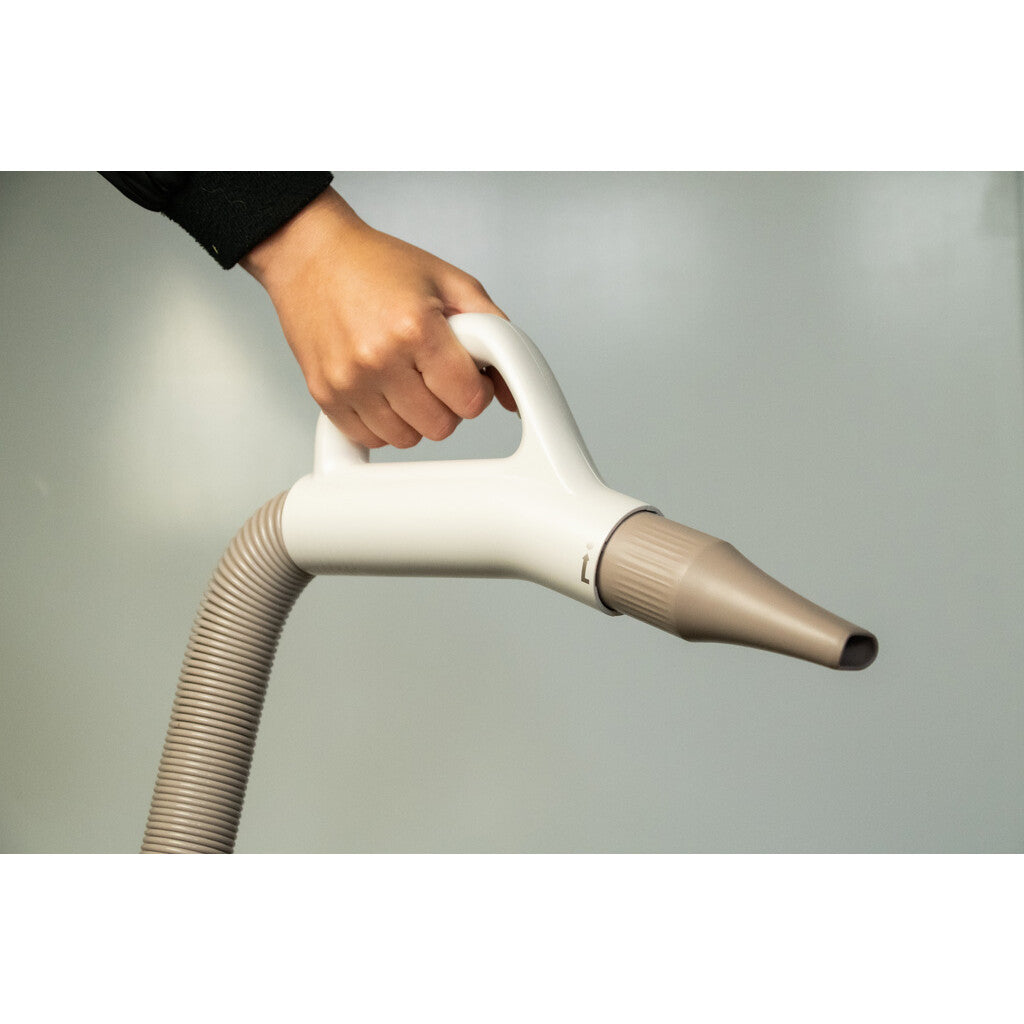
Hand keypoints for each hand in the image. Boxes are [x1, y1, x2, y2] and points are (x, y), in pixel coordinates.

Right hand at [241, 187, 515, 448]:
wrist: (310, 255)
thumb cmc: (376, 265)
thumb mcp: (449, 282)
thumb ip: (493, 331)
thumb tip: (511, 390)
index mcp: (415, 327)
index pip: (468, 400)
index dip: (476, 390)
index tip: (466, 375)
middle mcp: (378, 358)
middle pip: (441, 426)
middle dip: (448, 403)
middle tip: (435, 373)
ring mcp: (348, 381)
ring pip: (406, 439)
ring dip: (415, 416)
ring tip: (406, 378)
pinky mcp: (324, 395)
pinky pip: (370, 438)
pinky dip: (383, 422)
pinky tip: (382, 390)